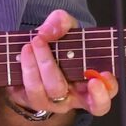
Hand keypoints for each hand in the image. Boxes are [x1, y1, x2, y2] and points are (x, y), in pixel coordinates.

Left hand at [4, 10, 118, 117]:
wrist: (36, 51)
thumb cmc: (61, 45)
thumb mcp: (67, 28)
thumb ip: (62, 22)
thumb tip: (48, 31)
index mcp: (87, 88)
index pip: (100, 102)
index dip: (101, 95)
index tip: (96, 80)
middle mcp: (68, 98)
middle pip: (61, 93)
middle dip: (50, 68)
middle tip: (42, 42)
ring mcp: (47, 101)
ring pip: (41, 92)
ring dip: (34, 65)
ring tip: (32, 42)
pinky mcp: (28, 99)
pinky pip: (24, 91)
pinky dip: (25, 68)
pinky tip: (24, 51)